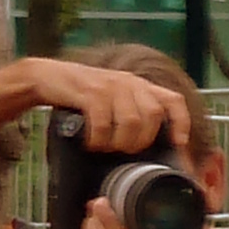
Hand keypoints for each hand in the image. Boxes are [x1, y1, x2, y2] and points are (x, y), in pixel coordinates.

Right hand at [26, 57, 189, 155]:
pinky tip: (90, 142)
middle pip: (153, 116)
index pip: (172, 100)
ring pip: (131, 121)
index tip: (179, 144)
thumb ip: (131, 115)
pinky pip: (103, 122)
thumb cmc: (83, 97)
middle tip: (122, 150)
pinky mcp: (90, 91)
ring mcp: (110, 86)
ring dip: (119, 142)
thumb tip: (147, 151)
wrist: (48, 77)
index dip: (181, 123)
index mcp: (139, 86)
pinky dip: (98, 139)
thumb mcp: (113, 101)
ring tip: (105, 147)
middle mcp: (129, 83)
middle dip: (141, 141)